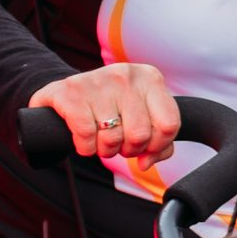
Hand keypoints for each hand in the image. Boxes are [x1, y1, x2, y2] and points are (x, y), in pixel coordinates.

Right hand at [28, 63, 180, 164]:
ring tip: (100, 139)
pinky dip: (85, 147)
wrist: (67, 93)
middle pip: (140, 135)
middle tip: (117, 142)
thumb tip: (145, 162)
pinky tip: (84, 139)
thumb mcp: (141, 116)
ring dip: (105, 150)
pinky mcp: (71, 91)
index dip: (156, 145)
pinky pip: (86, 135)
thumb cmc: (111, 107)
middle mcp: (126, 75)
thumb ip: (158, 143)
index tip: (143, 145)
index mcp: (150, 78)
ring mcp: (98, 79)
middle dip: (128, 150)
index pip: (169, 124)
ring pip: (112, 139)